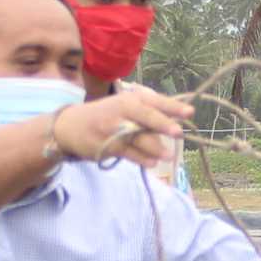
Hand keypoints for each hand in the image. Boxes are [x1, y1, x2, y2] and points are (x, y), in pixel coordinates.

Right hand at [58, 84, 188, 169]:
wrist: (71, 125)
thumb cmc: (106, 114)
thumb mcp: (125, 105)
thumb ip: (148, 111)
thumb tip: (176, 120)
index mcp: (131, 98)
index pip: (155, 101)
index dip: (172, 107)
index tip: (189, 112)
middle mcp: (122, 110)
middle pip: (146, 117)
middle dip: (162, 124)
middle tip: (178, 133)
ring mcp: (113, 128)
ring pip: (139, 138)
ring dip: (155, 148)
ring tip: (167, 155)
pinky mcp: (107, 145)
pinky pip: (129, 153)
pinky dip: (142, 158)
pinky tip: (152, 162)